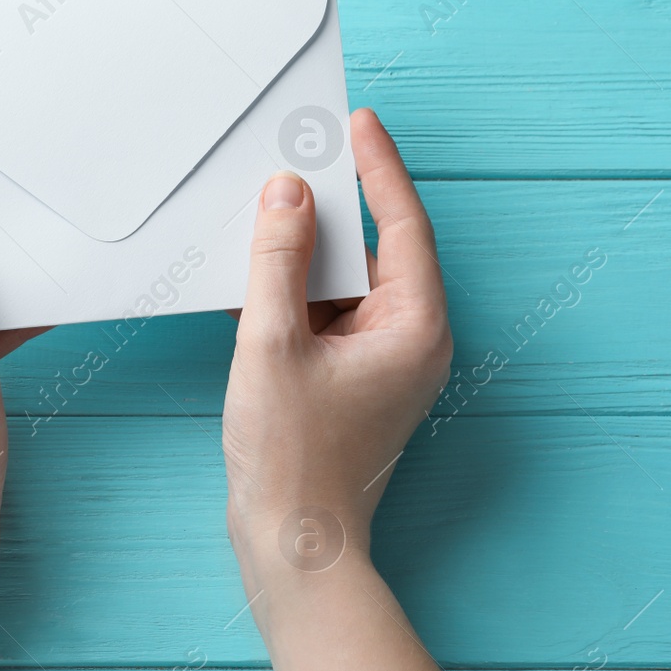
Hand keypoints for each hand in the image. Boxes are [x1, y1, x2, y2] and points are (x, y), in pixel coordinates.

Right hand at [222, 108, 451, 583]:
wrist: (293, 547)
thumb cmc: (291, 461)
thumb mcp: (272, 344)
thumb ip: (278, 261)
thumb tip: (288, 196)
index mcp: (415, 328)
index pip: (403, 225)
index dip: (378, 168)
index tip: (356, 123)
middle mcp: (412, 342)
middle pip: (376, 252)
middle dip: (334, 210)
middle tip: (297, 160)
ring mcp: (385, 365)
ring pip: (348, 286)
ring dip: (307, 256)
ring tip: (266, 219)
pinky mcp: (355, 382)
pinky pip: (329, 318)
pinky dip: (296, 297)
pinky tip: (255, 282)